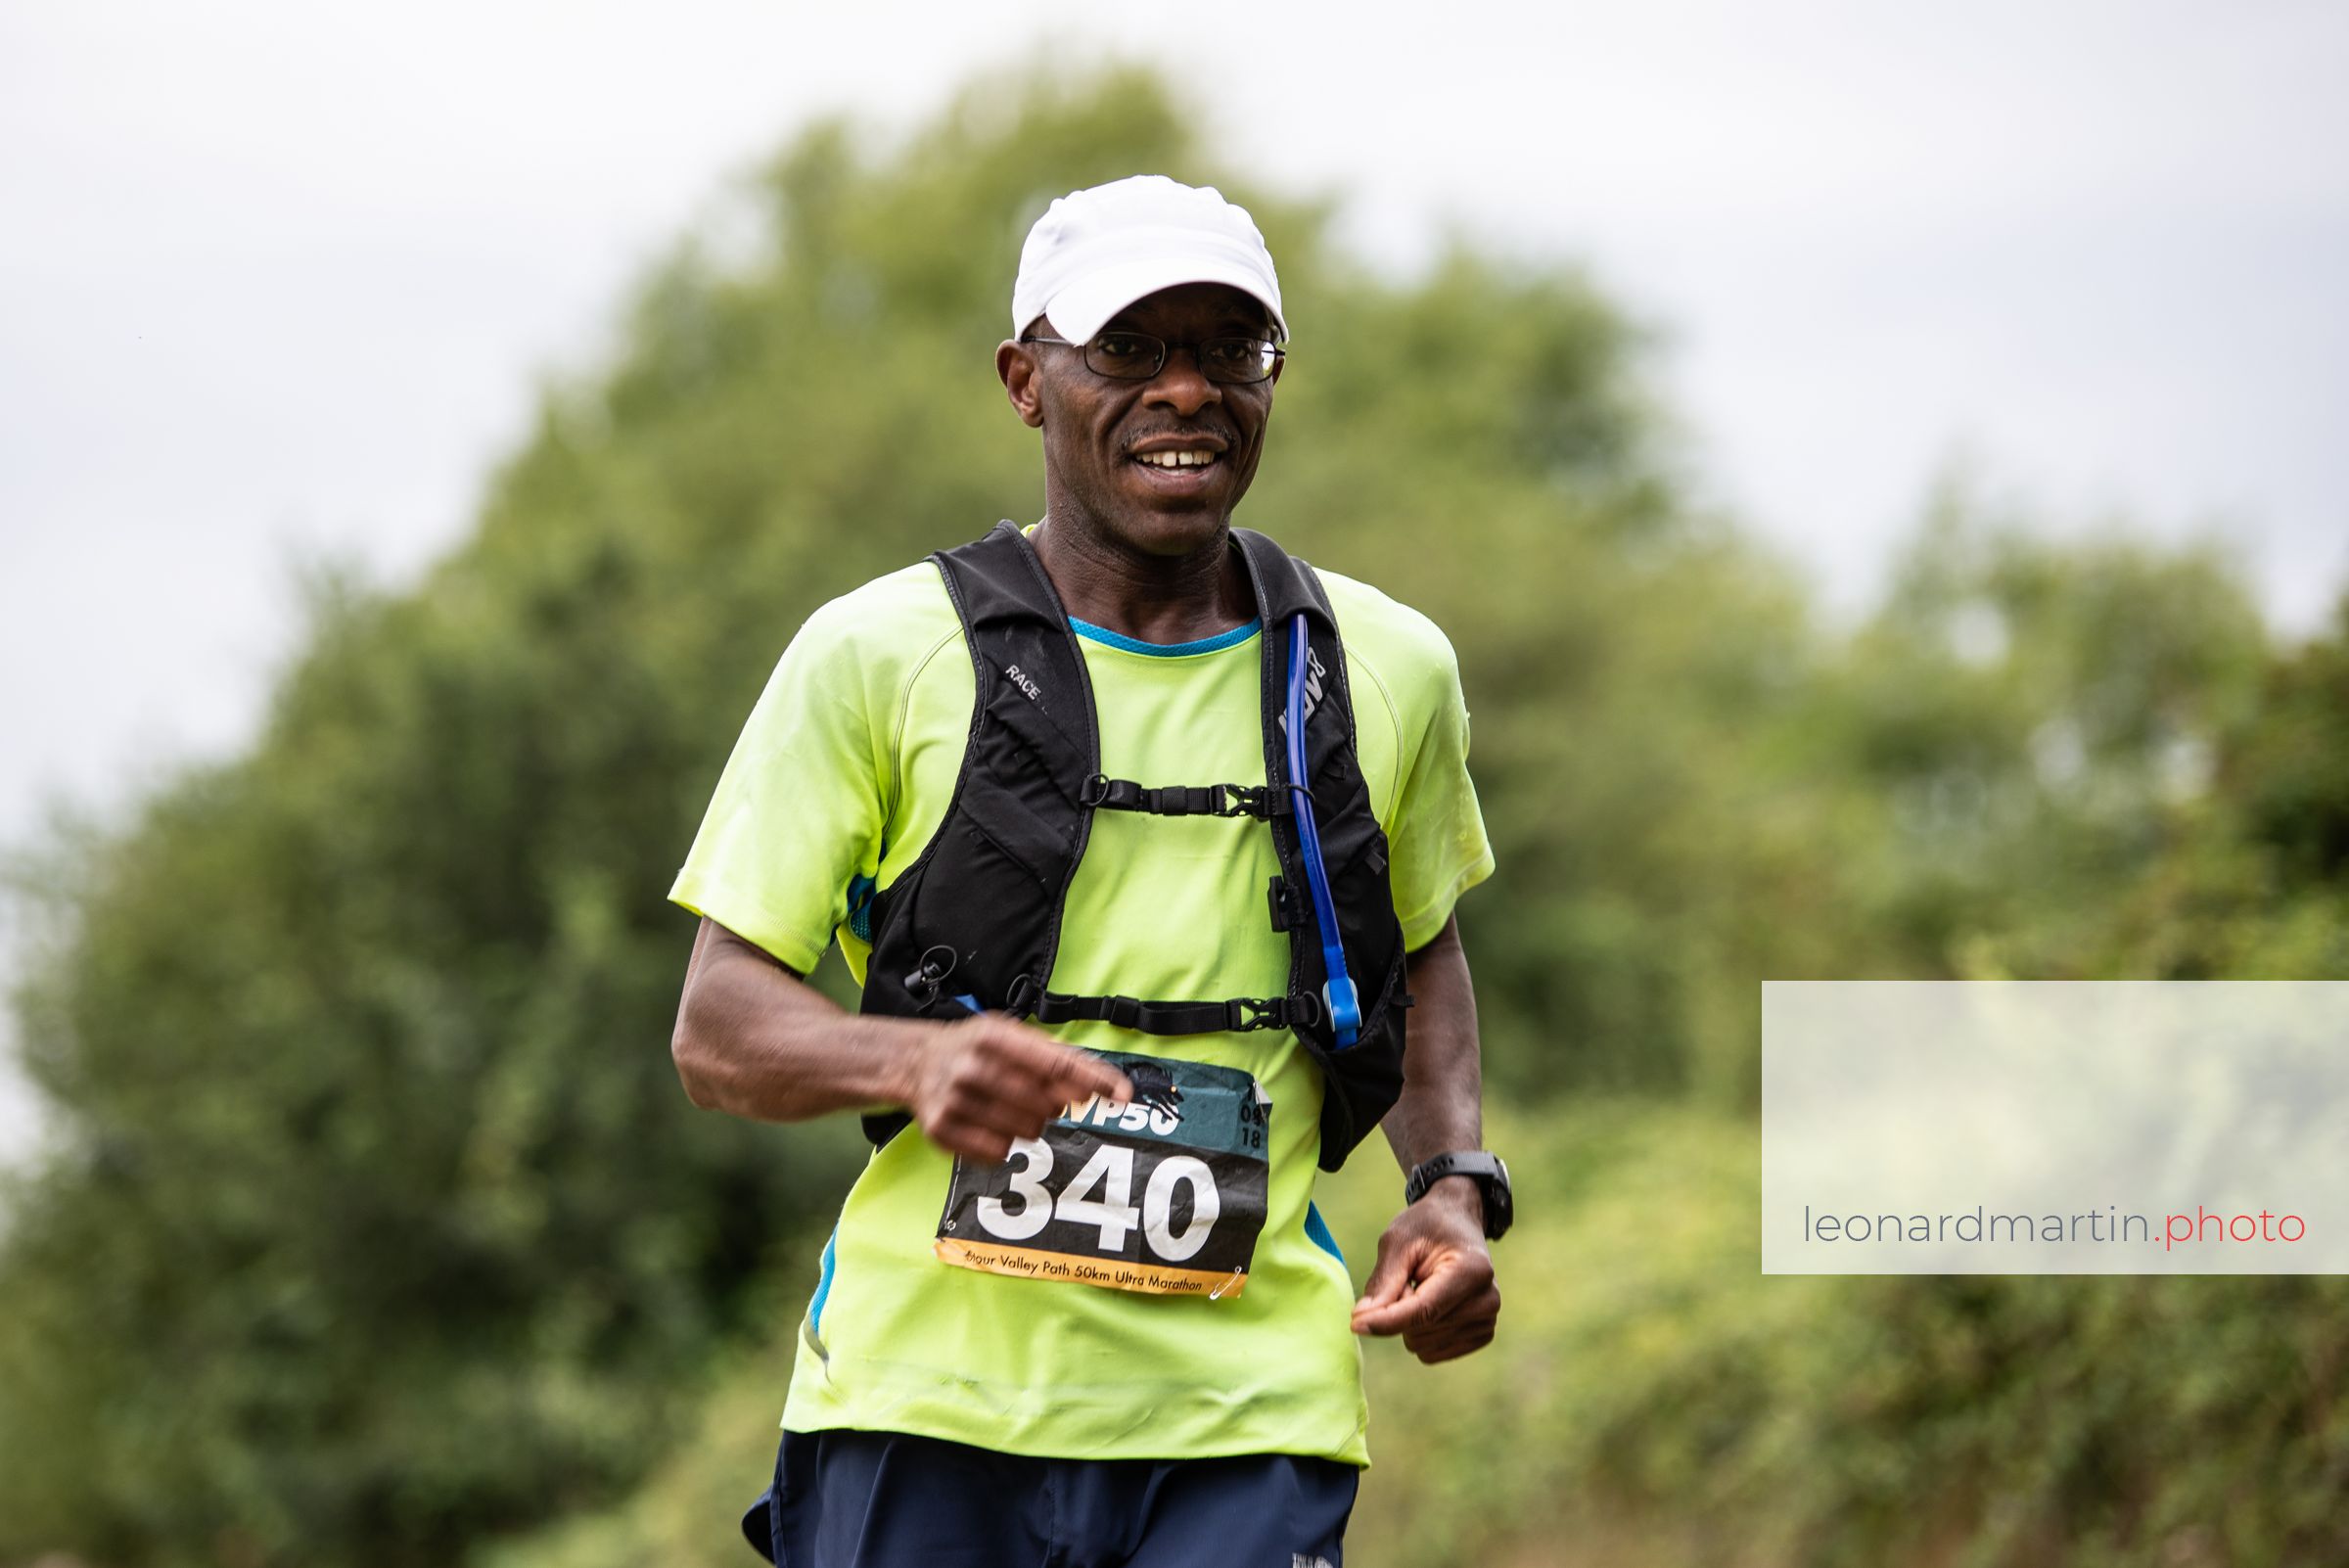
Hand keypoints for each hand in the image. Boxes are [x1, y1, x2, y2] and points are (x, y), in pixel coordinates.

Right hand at [903, 1014, 1131, 1162]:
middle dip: (1053, 1105)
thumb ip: (1055, 1058)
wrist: (916, 1062)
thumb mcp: (1011, 1036)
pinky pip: (998, 1152)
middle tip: (1038, 1097)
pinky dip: (1004, 1143)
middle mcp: (972, 1067)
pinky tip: (990, 1123)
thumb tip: (1100, 1087)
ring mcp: (955, 1101)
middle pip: (1045, 1104)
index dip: (1094, 1080)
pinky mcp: (943, 1131)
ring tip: (1010, 1107)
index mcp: (994, 1037)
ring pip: (1025, 1132)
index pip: (1056, 1063)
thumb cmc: (976, 1048)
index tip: (1123, 1094)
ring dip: (1030, 1124)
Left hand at [1349, 1179, 1499, 1362]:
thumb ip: (1383, 1282)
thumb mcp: (1397, 1241)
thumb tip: (1362, 1321)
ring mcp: (1488, 1320)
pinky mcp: (1481, 1335)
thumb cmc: (1426, 1227)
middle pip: (1420, 1331)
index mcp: (1473, 1270)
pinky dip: (1421, 1333)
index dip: (1386, 1320)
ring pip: (1423, 1346)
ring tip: (1422, 1287)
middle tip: (1409, 1278)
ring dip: (1410, 1321)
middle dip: (1400, 1309)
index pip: (1424, 1310)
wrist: (1457, 1222)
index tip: (1355, 1324)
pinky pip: (1432, 1353)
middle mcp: (1488, 1300)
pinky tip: (1432, 1304)